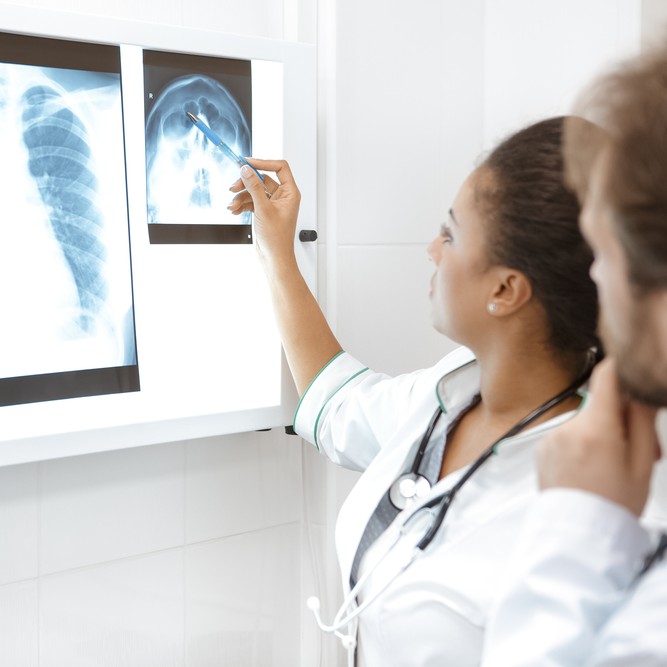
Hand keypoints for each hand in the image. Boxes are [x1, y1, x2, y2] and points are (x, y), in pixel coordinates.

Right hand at [228, 158, 300, 264]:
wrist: (274, 258)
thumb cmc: (277, 239)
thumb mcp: (263, 209)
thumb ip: (254, 187)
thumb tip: (246, 170)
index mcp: (290, 193)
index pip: (279, 167)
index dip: (263, 162)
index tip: (247, 162)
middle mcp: (282, 196)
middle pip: (262, 179)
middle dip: (246, 183)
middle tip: (233, 187)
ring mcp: (272, 203)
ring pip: (254, 190)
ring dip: (240, 196)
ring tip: (232, 206)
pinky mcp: (263, 211)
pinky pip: (250, 200)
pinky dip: (241, 204)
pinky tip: (235, 210)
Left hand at [537, 358, 659, 515]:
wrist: (576, 536)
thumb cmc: (614, 505)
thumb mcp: (641, 464)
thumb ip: (642, 421)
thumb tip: (640, 389)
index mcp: (595, 429)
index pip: (606, 376)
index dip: (621, 368)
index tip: (633, 372)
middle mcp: (568, 427)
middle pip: (599, 401)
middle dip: (621, 415)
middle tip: (641, 445)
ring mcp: (551, 436)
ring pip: (585, 419)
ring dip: (602, 430)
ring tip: (616, 464)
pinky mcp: (542, 446)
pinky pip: (569, 433)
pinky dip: (583, 442)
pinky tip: (593, 468)